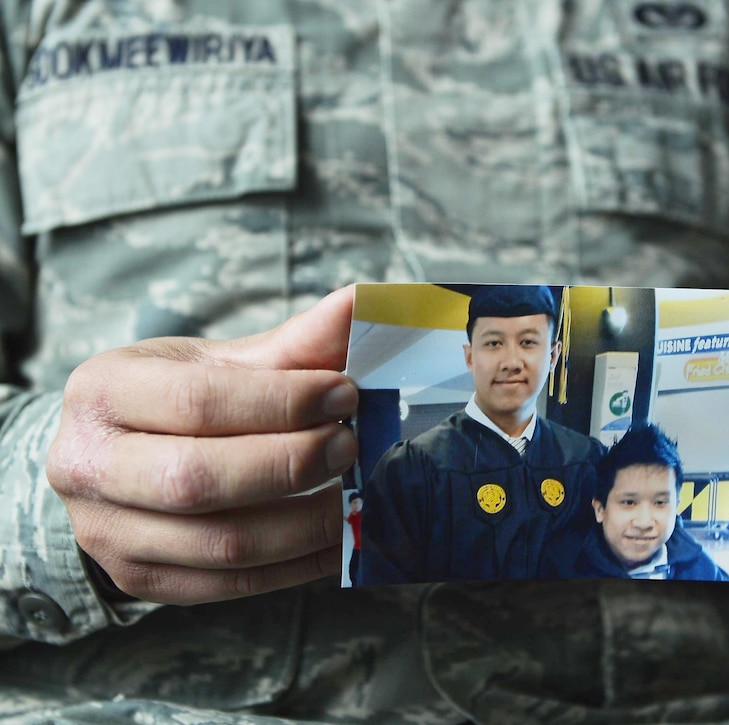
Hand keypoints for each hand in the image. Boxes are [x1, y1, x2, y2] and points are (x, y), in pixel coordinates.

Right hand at [47, 287, 358, 604]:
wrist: (114, 457)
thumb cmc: (174, 399)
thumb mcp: (218, 360)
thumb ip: (292, 342)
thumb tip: (362, 305)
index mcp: (101, 392)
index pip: (197, 401)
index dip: (281, 400)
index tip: (346, 392)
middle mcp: (87, 467)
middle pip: (197, 480)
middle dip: (290, 464)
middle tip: (352, 445)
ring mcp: (107, 534)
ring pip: (220, 544)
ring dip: (306, 523)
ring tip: (356, 494)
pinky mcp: (140, 581)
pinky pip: (232, 586)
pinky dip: (299, 565)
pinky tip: (341, 537)